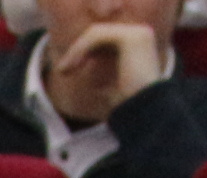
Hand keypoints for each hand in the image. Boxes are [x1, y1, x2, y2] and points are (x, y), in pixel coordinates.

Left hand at [45, 18, 164, 121]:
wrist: (146, 115)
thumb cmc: (131, 109)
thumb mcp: (115, 92)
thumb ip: (108, 84)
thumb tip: (96, 86)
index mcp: (140, 46)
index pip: (105, 41)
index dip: (84, 52)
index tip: (66, 71)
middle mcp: (141, 35)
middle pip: (99, 34)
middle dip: (77, 50)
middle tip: (61, 70)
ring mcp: (138, 34)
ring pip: (96, 33)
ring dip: (76, 51)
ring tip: (63, 70)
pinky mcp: (131, 38)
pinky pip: (97, 36)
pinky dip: (81, 49)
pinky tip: (73, 65)